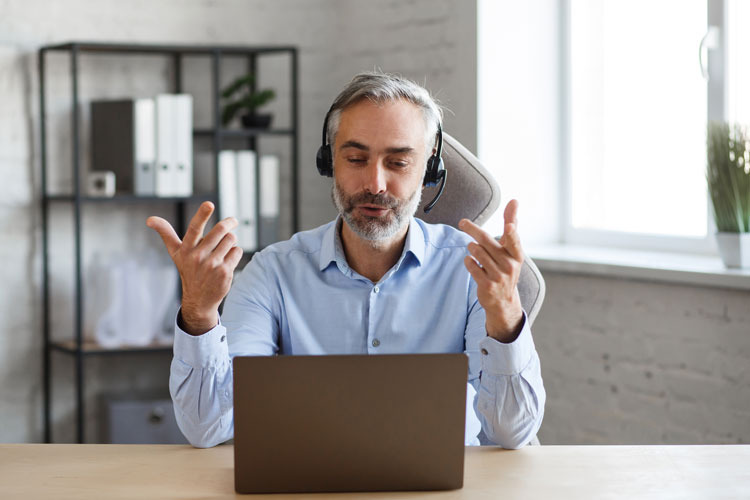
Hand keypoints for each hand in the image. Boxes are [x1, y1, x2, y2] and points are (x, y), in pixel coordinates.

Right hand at [146, 201, 242, 334]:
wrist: (199, 299)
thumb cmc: (188, 270)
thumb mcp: (176, 253)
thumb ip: (166, 234)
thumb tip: (149, 219)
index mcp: (186, 249)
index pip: (194, 228)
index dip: (202, 215)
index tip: (209, 203)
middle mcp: (198, 257)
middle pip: (220, 230)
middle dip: (229, 223)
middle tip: (232, 221)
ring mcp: (212, 265)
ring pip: (231, 239)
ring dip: (230, 241)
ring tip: (224, 248)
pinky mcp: (225, 272)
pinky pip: (237, 251)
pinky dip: (234, 253)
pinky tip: (227, 260)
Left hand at [459, 199, 523, 342]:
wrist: (503, 299)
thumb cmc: (506, 266)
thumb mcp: (511, 248)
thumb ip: (511, 224)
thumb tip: (514, 201)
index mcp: (517, 254)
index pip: (514, 241)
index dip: (512, 233)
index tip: (509, 226)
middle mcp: (509, 265)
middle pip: (485, 241)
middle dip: (472, 229)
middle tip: (462, 223)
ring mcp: (498, 276)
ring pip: (476, 252)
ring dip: (472, 248)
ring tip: (473, 249)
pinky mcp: (487, 284)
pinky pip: (471, 265)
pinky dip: (468, 261)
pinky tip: (471, 262)